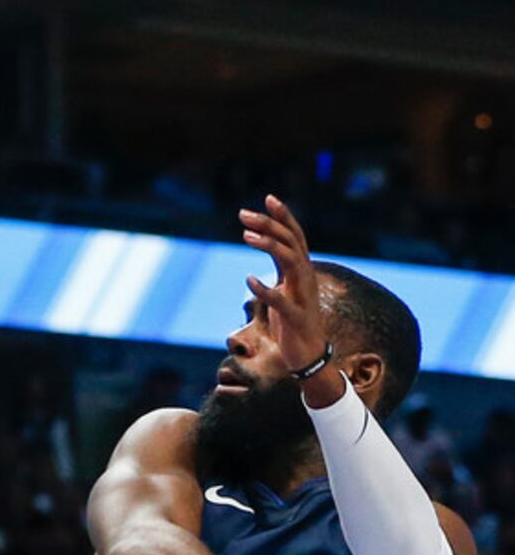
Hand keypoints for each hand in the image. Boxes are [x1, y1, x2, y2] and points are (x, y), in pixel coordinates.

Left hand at [238, 195, 332, 380]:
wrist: (310, 356)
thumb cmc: (294, 322)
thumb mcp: (286, 289)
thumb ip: (281, 268)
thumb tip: (267, 244)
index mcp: (302, 271)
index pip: (296, 236)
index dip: (283, 216)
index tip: (267, 198)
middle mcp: (306, 278)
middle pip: (292, 242)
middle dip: (270, 224)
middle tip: (244, 215)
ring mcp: (303, 297)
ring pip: (291, 263)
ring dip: (270, 246)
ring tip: (246, 236)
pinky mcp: (297, 317)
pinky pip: (282, 300)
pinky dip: (265, 289)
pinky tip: (249, 280)